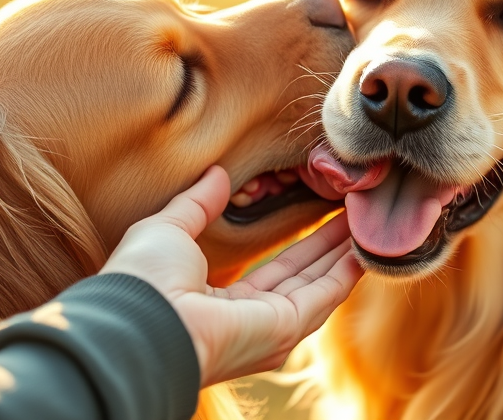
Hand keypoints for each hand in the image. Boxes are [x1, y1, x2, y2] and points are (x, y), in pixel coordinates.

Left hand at [100, 166, 362, 386]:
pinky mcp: (285, 327)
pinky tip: (363, 243)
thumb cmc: (143, 281)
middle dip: (330, 244)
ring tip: (364, 220)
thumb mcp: (168, 229)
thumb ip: (197, 204)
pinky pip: (326, 294)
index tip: (321, 214)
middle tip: (354, 212)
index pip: (275, 272)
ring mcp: (272, 329)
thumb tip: (216, 174)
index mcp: (223, 305)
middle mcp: (253, 323)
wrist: (137, 321)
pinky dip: (348, 268)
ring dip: (344, 251)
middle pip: (305, 278)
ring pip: (321, 284)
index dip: (301, 243)